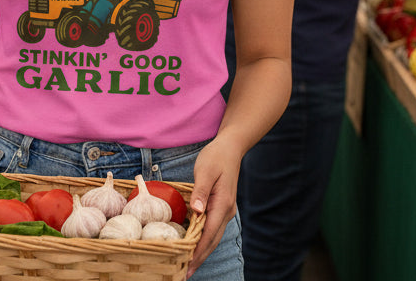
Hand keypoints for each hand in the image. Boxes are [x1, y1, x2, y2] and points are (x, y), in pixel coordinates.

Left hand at [186, 136, 242, 277]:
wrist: (231, 148)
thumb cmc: (216, 157)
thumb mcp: (205, 171)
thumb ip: (201, 192)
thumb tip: (197, 212)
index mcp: (222, 204)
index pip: (209, 235)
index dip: (198, 252)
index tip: (188, 266)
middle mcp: (226, 211)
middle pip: (212, 241)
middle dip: (199, 258)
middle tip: (185, 273)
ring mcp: (225, 210)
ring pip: (213, 236)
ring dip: (202, 251)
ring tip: (188, 265)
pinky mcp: (221, 207)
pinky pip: (212, 228)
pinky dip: (204, 240)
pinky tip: (194, 244)